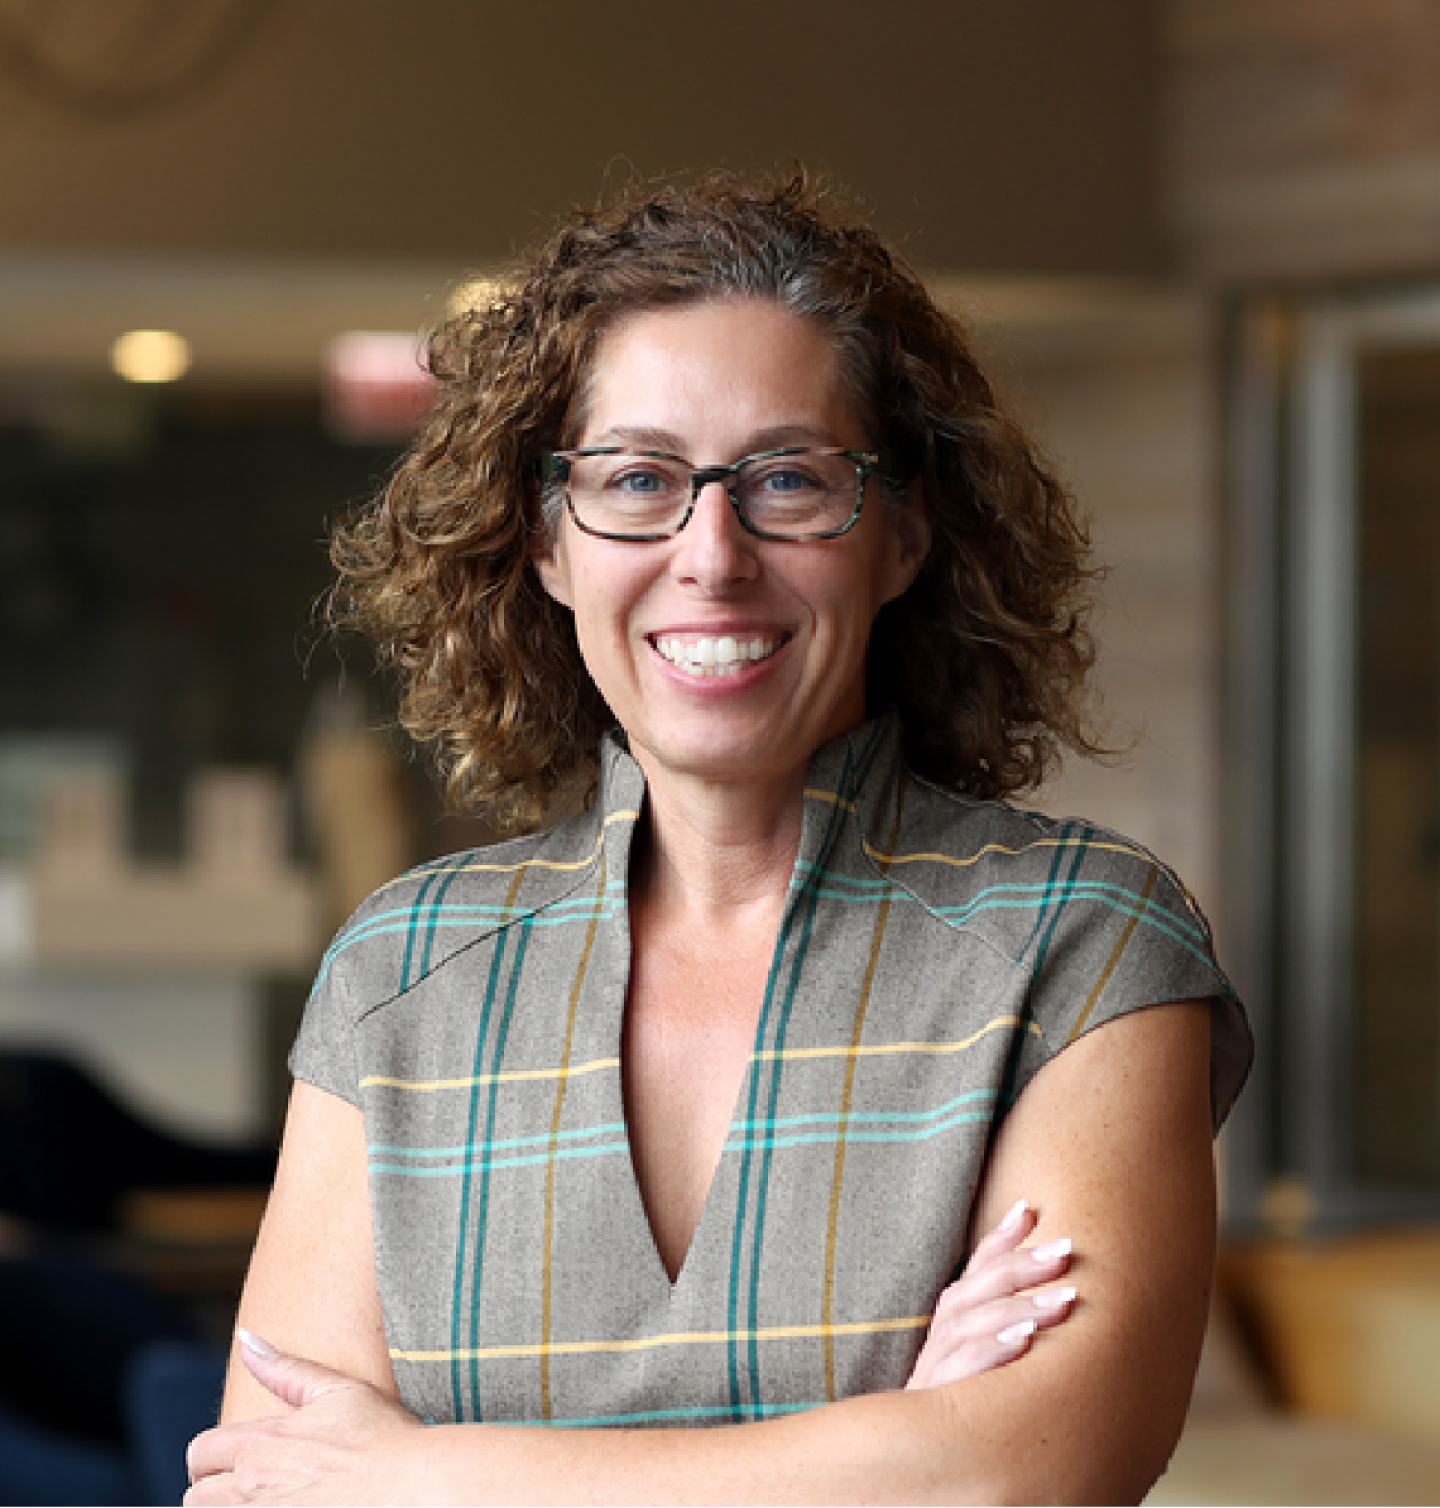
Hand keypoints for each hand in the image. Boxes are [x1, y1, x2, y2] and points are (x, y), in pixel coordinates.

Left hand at [184, 1330, 429, 1506]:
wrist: (416, 1487)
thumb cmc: (383, 1436)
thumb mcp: (336, 1391)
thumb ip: (283, 1368)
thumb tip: (245, 1338)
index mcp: (262, 1442)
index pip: (201, 1452)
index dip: (212, 1458)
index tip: (237, 1463)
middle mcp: (253, 1486)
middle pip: (195, 1497)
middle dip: (215, 1491)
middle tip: (254, 1488)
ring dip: (232, 1507)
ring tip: (272, 1497)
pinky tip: (291, 1506)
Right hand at [905, 1198, 1075, 1388]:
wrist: (918, 1469)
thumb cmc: (961, 1406)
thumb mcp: (979, 1353)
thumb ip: (999, 1305)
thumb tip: (1032, 1244)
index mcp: (950, 1324)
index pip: (974, 1271)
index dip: (1001, 1240)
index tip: (1033, 1211)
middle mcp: (939, 1341)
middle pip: (974, 1291)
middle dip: (1020, 1267)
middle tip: (1064, 1250)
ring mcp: (935, 1371)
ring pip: (970, 1325)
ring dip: (1018, 1306)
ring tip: (1063, 1297)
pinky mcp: (935, 1404)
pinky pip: (964, 1372)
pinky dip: (994, 1351)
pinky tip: (1025, 1340)